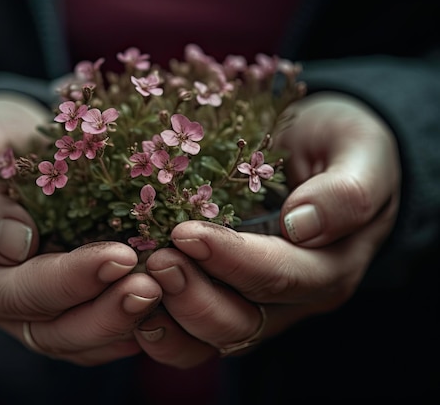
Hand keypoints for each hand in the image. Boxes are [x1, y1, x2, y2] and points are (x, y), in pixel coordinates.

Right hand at [0, 92, 161, 364]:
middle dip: (109, 313)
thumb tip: (16, 244)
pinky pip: (102, 332)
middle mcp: (6, 309)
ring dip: (129, 322)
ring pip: (86, 340)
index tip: (119, 255)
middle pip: (59, 331)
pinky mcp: (70, 307)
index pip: (25, 292)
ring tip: (169, 292)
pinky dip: (135, 324)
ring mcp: (40, 313)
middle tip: (155, 285)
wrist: (1, 157)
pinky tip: (168, 305)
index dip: (72, 279)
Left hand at [135, 92, 400, 367]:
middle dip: (193, 296)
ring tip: (135, 281)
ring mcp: (255, 304)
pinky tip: (128, 298)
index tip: (185, 233)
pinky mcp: (224, 298)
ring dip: (169, 318)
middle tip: (156, 259)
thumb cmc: (342, 148)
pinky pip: (189, 333)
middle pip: (240, 322)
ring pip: (210, 339)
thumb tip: (303, 223)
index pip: (278, 275)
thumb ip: (345, 191)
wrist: (324, 156)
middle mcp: (291, 298)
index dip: (230, 259)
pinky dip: (158, 326)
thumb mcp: (360, 154)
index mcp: (328, 266)